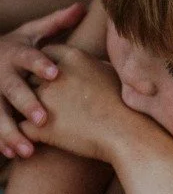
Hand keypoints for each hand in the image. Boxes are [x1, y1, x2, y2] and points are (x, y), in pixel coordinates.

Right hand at [0, 3, 85, 158]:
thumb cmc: (15, 49)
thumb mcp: (30, 33)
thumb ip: (55, 24)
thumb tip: (82, 7)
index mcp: (15, 52)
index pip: (28, 57)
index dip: (40, 65)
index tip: (55, 74)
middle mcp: (0, 72)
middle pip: (11, 88)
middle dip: (26, 103)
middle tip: (43, 118)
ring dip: (10, 132)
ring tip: (27, 150)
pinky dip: (1, 141)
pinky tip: (13, 155)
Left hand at [18, 44, 133, 163]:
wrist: (128, 135)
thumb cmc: (127, 107)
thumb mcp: (112, 74)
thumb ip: (93, 64)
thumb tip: (91, 63)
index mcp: (72, 57)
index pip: (45, 55)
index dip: (46, 69)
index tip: (52, 80)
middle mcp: (53, 74)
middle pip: (31, 76)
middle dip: (36, 88)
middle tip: (46, 101)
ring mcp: (43, 99)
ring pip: (23, 100)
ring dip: (29, 110)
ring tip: (41, 120)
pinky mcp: (39, 125)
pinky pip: (23, 127)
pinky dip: (28, 134)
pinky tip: (37, 138)